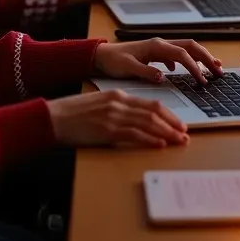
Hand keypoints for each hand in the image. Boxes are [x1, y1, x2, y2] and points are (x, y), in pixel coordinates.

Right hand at [46, 90, 187, 148]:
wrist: (54, 118)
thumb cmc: (74, 113)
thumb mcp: (100, 104)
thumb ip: (118, 109)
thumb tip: (136, 122)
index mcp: (118, 95)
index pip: (150, 103)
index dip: (168, 114)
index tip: (179, 123)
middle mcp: (119, 103)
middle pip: (154, 112)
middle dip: (173, 123)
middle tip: (185, 134)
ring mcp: (114, 116)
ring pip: (148, 123)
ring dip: (167, 132)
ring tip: (179, 140)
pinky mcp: (107, 130)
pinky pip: (134, 134)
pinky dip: (150, 139)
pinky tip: (160, 144)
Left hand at [93, 37, 223, 84]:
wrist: (101, 55)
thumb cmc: (113, 61)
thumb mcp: (127, 68)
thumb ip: (146, 72)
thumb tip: (163, 76)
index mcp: (156, 46)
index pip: (182, 55)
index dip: (195, 67)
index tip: (203, 81)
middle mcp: (160, 43)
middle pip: (191, 46)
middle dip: (207, 58)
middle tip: (219, 72)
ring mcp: (159, 47)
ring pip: (186, 49)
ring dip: (201, 57)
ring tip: (213, 68)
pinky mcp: (156, 52)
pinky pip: (178, 54)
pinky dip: (188, 60)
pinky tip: (189, 70)